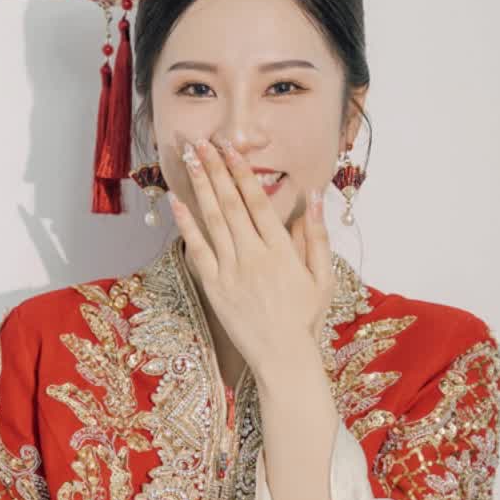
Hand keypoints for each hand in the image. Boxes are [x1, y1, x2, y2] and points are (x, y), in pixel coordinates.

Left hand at [169, 134, 334, 377]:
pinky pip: (197, 249)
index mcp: (282, 251)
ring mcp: (231, 271)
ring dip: (199, 186)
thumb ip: (317, 235)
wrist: (282, 358)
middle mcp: (254, 256)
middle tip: (200, 141)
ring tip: (188, 158)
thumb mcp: (323, 276)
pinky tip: (176, 201)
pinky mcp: (214, 287)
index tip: (230, 147)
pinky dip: (185, 224)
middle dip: (214, 169)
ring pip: (212, 220)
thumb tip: (315, 196)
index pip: (257, 202)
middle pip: (230, 203)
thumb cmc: (305, 318)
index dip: (241, 172)